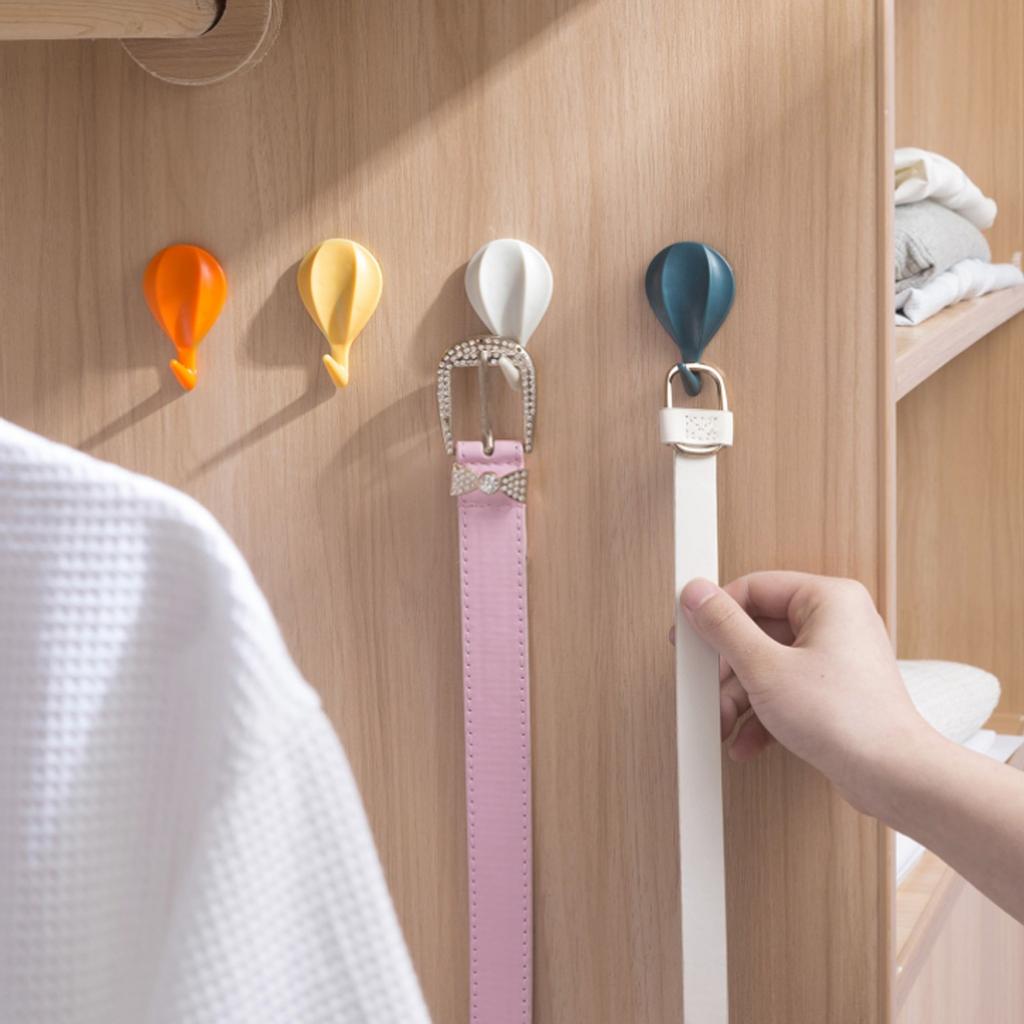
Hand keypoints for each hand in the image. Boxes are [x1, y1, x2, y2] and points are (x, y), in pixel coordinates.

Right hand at [680, 572, 935, 816]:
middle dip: (728, 670)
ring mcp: (838, 657)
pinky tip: (745, 740)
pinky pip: (787, 688)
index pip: (754, 589)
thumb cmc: (846, 720)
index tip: (690, 637)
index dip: (716, 614)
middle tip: (706, 688)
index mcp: (828, 599)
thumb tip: (696, 593)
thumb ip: (724, 627)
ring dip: (740, 698)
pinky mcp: (835, 690)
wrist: (893, 778)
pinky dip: (763, 713)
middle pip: (758, 630)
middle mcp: (837, 621)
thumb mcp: (765, 668)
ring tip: (724, 724)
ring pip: (769, 664)